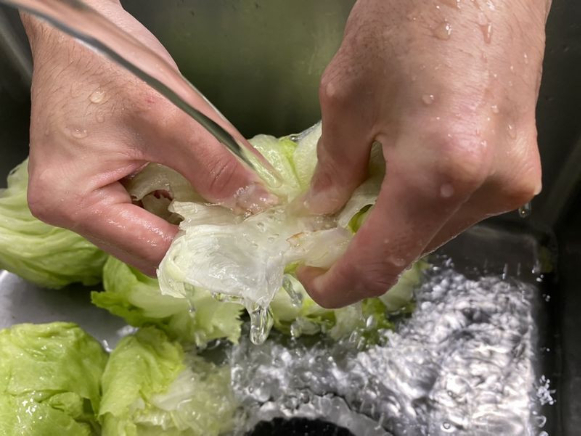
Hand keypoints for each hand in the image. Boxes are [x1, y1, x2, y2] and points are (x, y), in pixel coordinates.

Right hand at [21, 0, 272, 274]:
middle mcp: (71, 212)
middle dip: (199, 244)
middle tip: (245, 234)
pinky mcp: (100, 186)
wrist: (78, 27)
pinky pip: (145, 211)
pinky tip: (205, 196)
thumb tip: (258, 204)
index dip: (205, 254)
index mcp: (74, 202)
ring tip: (231, 216)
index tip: (248, 247)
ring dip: (191, 226)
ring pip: (150, 234)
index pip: (152, 250)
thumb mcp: (170, 115)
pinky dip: (178, 207)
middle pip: (149, 250)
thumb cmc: (108, 62)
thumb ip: (216, 165)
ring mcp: (83, 201)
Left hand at [299, 0, 549, 307]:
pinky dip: (421, 204)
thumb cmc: (410, 17)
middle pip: (411, 250)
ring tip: (359, 193)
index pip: (381, 262)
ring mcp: (511, 179)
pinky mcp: (520, 164)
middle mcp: (487, 189)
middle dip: (363, 249)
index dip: (339, 284)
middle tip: (324, 233)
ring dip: (393, 224)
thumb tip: (325, 209)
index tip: (310, 281)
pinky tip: (399, 175)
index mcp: (439, 173)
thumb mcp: (347, 96)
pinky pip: (458, 206)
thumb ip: (335, 167)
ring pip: (435, 230)